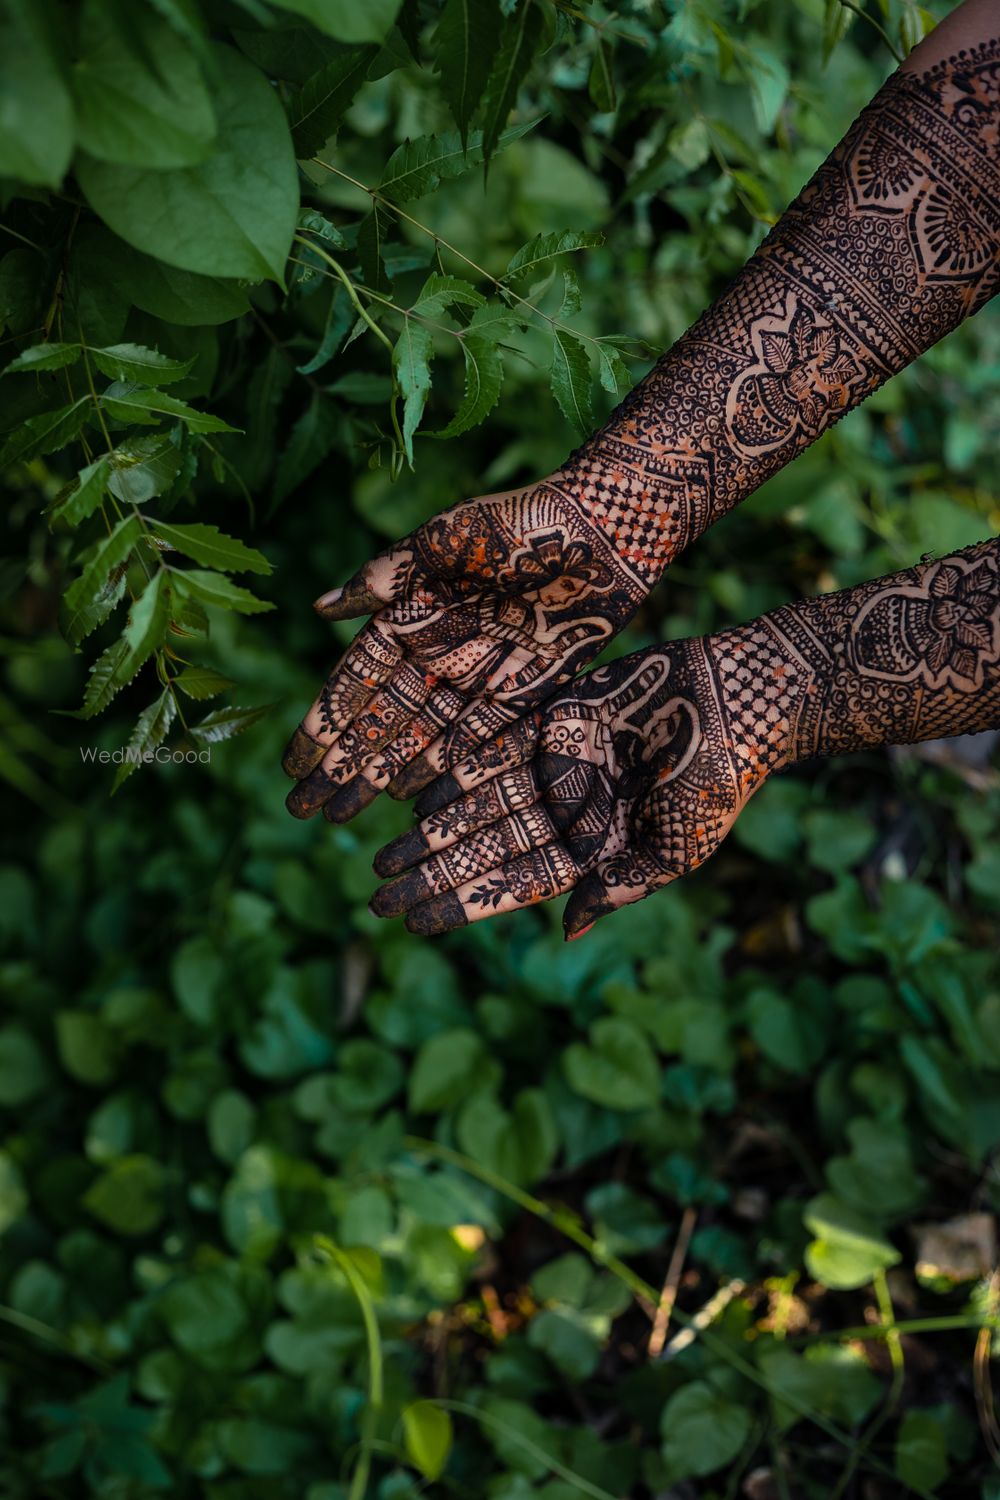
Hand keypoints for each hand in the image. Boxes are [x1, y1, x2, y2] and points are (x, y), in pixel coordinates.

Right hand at [282, 475, 651, 821]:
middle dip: (343, 766)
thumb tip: (318, 608)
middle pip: (381, 722)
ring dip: (383, 778)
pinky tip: (412, 805)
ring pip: (421, 740)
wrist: (604, 530)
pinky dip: (444, 772)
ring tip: (344, 818)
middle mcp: (439, 652)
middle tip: (305, 811)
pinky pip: (476, 743)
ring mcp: (478, 676)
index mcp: (412, 614)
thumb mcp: (445, 543)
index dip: (324, 725)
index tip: (293, 767)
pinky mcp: (523, 694)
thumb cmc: (521, 523)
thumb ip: (385, 580)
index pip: (356, 682)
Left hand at [369, 624, 797, 935]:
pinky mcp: (557, 720)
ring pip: (482, 802)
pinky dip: (458, 769)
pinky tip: (416, 793)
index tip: (414, 924)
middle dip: (434, 873)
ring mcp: (560, 765)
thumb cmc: (720, 780)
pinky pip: (496, 746)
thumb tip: (567, 931)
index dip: (464, 904)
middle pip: (487, 847)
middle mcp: (569, 810)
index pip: (516, 883)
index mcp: (595, 848)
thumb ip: (620, 885)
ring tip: (383, 855)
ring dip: (434, 829)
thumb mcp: (676, 847)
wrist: (742, 697)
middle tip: (377, 896)